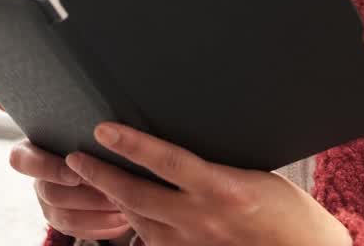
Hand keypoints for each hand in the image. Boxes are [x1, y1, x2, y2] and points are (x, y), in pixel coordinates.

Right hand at [0, 86, 133, 241]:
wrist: (99, 156)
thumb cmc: (76, 129)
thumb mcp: (63, 113)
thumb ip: (30, 99)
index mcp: (30, 151)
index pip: (22, 161)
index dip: (47, 168)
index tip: (74, 171)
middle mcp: (37, 179)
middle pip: (47, 192)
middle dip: (81, 193)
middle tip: (111, 188)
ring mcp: (50, 203)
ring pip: (65, 216)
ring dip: (95, 211)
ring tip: (123, 203)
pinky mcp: (68, 222)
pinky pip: (81, 231)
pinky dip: (103, 226)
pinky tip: (124, 218)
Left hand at [64, 123, 350, 245]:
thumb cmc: (289, 212)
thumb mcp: (254, 175)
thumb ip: (215, 166)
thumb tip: (178, 146)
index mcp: (223, 190)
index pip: (166, 161)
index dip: (131, 144)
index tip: (103, 129)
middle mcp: (203, 219)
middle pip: (138, 194)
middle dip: (101, 176)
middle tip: (74, 158)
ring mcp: (193, 243)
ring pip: (139, 220)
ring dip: (113, 199)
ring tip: (90, 179)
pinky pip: (152, 240)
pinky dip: (135, 223)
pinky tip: (126, 210)